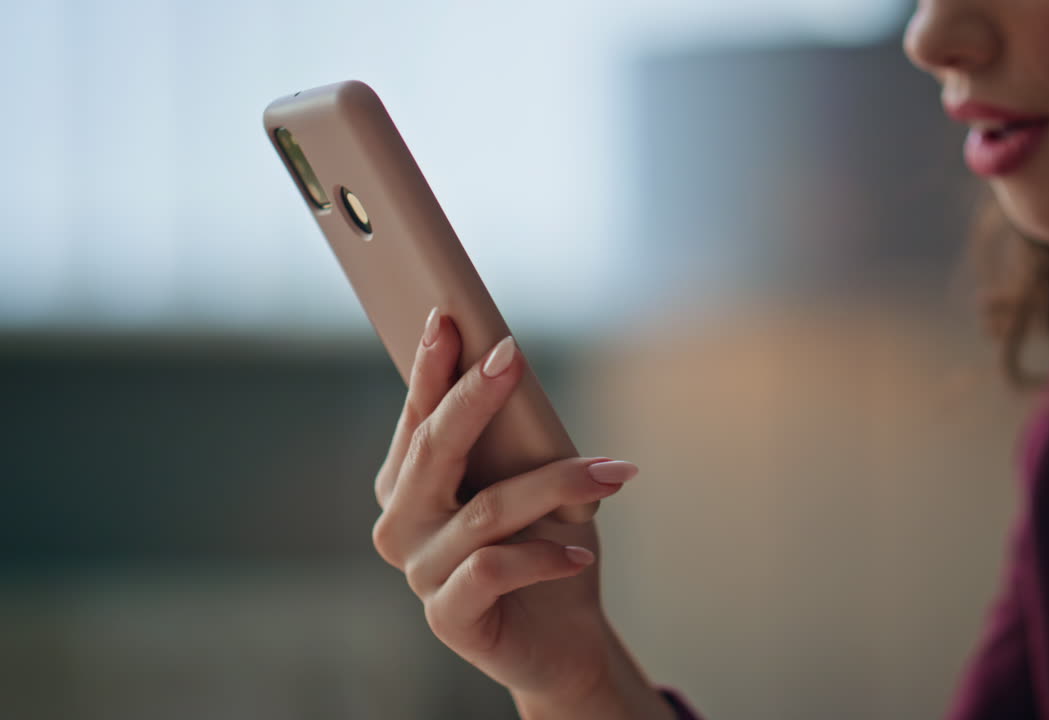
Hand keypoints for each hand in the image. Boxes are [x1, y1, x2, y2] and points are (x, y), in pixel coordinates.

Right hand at [370, 308, 662, 715]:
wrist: (563, 638)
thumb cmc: (544, 545)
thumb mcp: (533, 482)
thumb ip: (512, 440)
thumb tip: (514, 369)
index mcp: (409, 484)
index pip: (417, 417)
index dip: (432, 368)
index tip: (451, 318)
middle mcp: (402, 524)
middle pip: (434, 450)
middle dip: (473, 397)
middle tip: (512, 356)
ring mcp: (420, 572)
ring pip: (486, 509)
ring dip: (557, 485)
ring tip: (611, 474)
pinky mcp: (447, 617)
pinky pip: (495, 569)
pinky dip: (546, 556)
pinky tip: (580, 555)